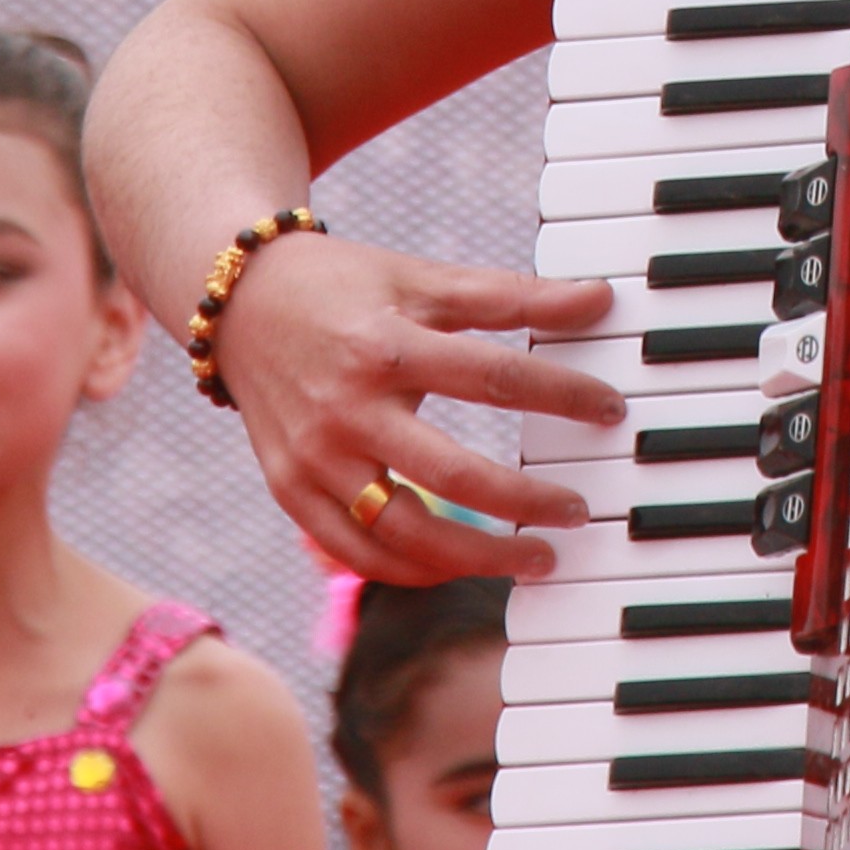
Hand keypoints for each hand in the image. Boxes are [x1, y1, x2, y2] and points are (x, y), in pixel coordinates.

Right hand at [216, 229, 619, 582]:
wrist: (239, 303)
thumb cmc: (345, 286)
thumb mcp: (423, 279)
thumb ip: (512, 295)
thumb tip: (600, 298)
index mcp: (388, 346)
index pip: (493, 376)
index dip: (561, 394)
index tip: (610, 411)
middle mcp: (348, 409)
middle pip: (452, 476)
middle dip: (525, 504)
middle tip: (578, 513)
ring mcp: (314, 459)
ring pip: (402, 535)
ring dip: (476, 558)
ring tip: (533, 557)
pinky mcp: (289, 490)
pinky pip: (355, 552)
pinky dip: (410, 570)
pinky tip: (458, 567)